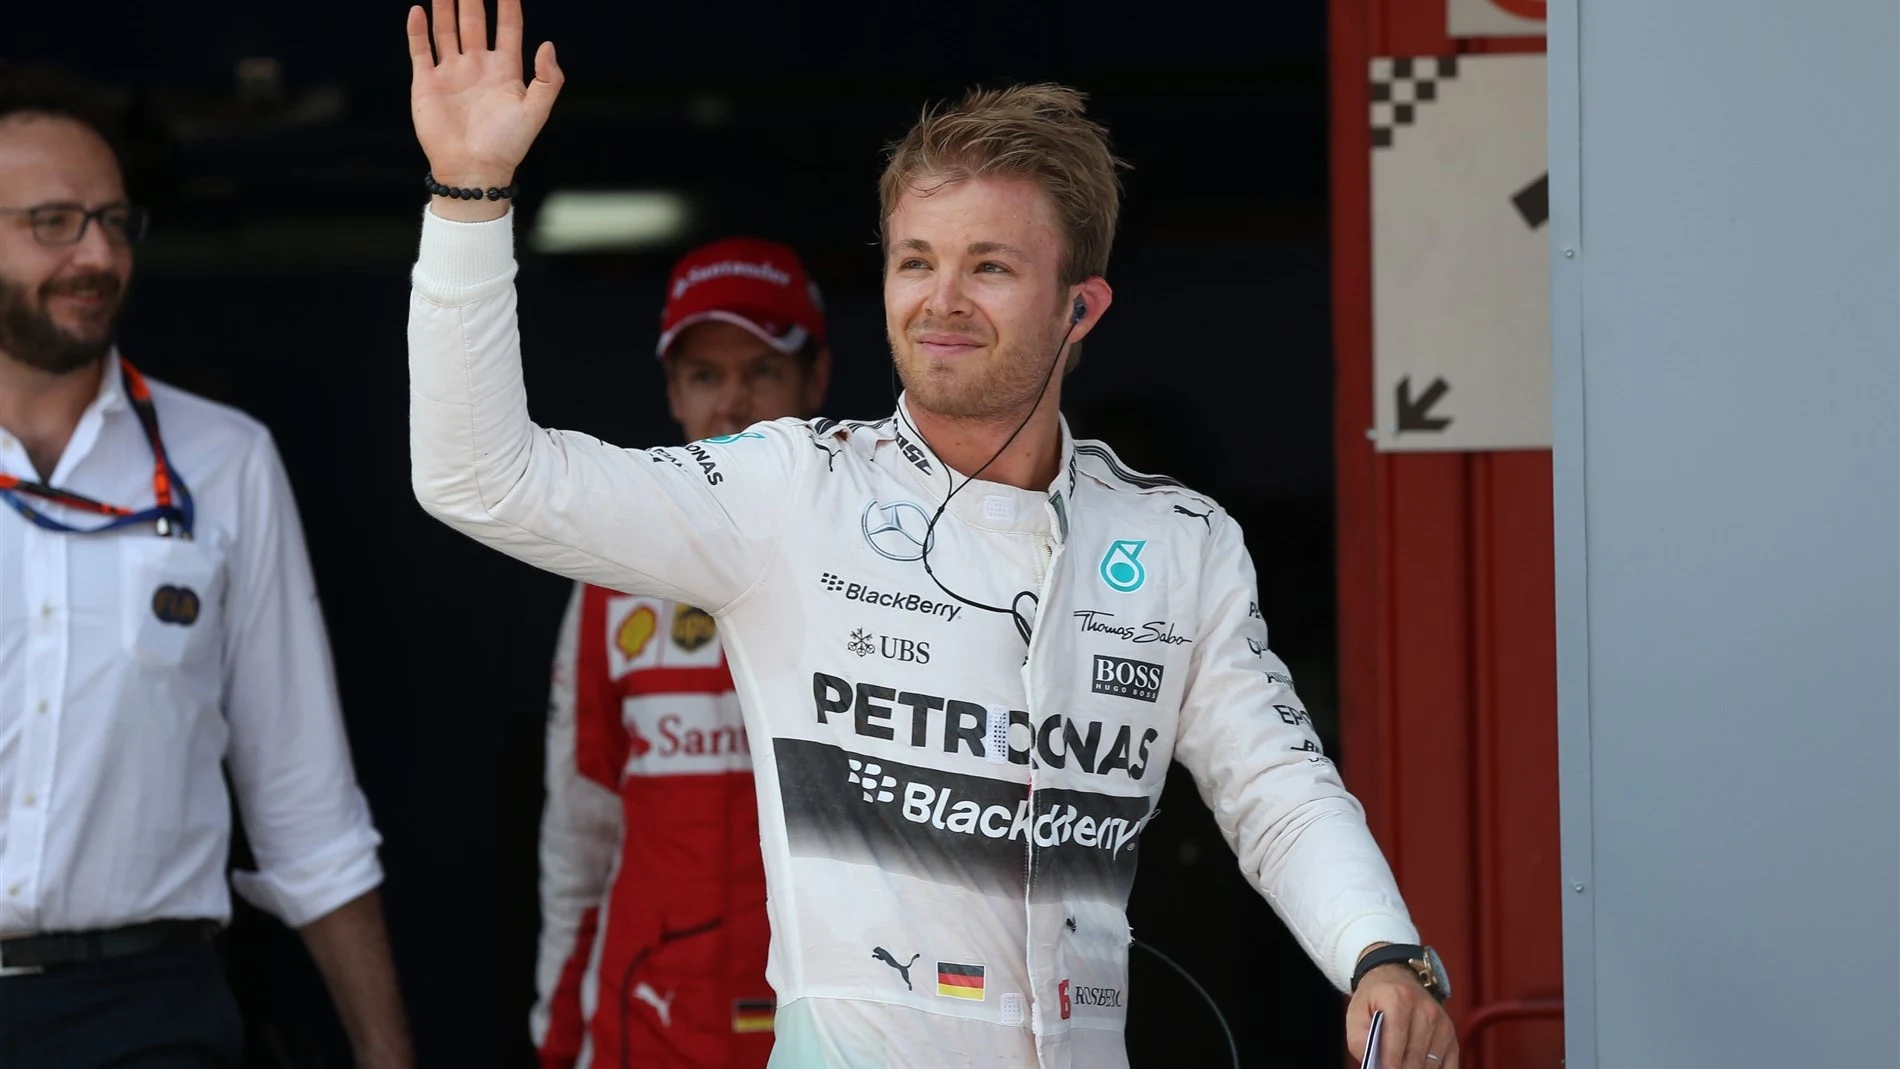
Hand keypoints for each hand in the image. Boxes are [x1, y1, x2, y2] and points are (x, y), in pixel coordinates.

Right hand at [405, 0, 562, 215]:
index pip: (508, 28)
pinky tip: (419, 10)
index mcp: (505, 71)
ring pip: (447, 30)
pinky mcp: (428, 83)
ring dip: (445, 8)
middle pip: (475, 22)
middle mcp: (477, 67)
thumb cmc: (507, 146)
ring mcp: (451, 73)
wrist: (473, 171)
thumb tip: (548, 45)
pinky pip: (421, 50)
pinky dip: (418, 30)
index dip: (508, 5)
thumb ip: (548, 80)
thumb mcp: (536, 113)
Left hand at [1345, 964, 1458, 1068]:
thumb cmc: (1375, 1000)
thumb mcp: (1356, 1012)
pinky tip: (1421, 1068)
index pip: (1397, 1039)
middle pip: (1415, 1056)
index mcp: (1399, 998)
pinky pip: (1449, 1064)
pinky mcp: (1451, 1034)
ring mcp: (1441, 1022)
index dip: (1389, 1063)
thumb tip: (1371, 1062)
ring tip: (1402, 1066)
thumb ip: (1358, 1039)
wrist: (1397, 979)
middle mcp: (1425, 1009)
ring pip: (1431, 1063)